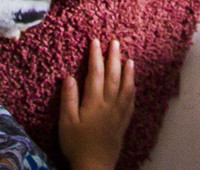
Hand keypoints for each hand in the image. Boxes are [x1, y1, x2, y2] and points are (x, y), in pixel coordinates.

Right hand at [59, 37, 135, 169]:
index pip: (95, 74)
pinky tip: (133, 84)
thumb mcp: (66, 123)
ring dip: (127, 72)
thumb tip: (69, 77)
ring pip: (125, 87)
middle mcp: (109, 104)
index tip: (95, 41)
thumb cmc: (77, 145)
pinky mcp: (123, 123)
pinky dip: (132, 90)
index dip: (95, 56)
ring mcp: (118, 113)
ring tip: (129, 59)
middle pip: (113, 76)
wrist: (94, 167)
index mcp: (94, 102)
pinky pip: (131, 102)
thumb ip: (68, 99)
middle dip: (113, 58)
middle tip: (115, 42)